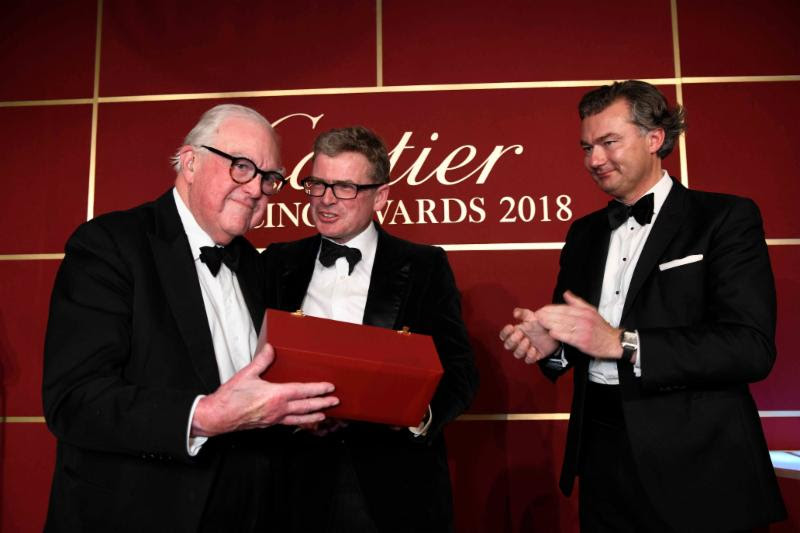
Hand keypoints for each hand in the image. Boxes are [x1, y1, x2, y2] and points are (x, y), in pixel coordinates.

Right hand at [191, 343, 338, 436]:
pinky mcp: (269, 423)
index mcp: (275, 396)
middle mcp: (278, 409)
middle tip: (335, 401)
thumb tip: (271, 348)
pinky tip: (303, 420)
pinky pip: (289, 423)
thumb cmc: (230, 398)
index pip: (302, 391)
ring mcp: (274, 418)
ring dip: (314, 416)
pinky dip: (300, 422)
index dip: (318, 389)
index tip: (329, 387)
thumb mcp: (246, 374)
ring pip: (299, 418)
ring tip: (325, 414)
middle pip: (306, 406)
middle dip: (322, 403)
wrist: (218, 417)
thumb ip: (261, 361)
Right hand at [500, 307, 559, 363]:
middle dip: (512, 340)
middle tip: (520, 333)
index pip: (503, 336)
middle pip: (508, 346)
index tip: (511, 326)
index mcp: (515, 333)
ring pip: (517, 354)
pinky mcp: (534, 356)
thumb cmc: (539, 325)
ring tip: (527, 340)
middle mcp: (518, 343)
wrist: (553, 333)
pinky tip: (534, 349)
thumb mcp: (531, 316)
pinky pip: (528, 360)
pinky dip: (530, 356)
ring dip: (521, 348)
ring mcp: (526, 350)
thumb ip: (522, 313)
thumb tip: (515, 313)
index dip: (505, 333)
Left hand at [534, 291, 621, 358]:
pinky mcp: (583, 341)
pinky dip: (559, 334)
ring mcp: (583, 330)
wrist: (613, 342)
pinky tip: (551, 332)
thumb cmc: (601, 328)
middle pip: (562, 316)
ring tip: (540, 322)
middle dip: (547, 315)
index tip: (542, 309)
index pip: (564, 308)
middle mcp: (583, 319)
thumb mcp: (591, 311)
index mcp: (584, 312)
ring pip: (563, 325)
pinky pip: (569, 337)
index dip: (551, 309)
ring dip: (550, 324)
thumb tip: (566, 294)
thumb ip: (577, 302)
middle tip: (537, 315)